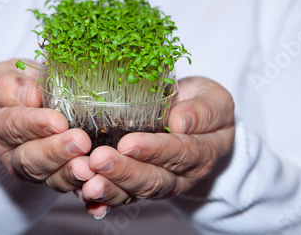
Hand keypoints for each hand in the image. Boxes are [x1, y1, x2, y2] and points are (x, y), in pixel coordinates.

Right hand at [0, 59, 94, 192]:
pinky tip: (93, 181)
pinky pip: (63, 186)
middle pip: (28, 158)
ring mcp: (29, 169)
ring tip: (88, 166)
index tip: (57, 121)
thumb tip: (29, 95)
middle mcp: (8, 151)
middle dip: (55, 152)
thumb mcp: (9, 73)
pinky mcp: (50, 177)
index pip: (11, 125)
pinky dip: (79, 186)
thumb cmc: (21, 82)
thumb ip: (11, 82)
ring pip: (46, 176)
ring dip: (68, 172)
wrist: (33, 97)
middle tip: (80, 142)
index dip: (33, 125)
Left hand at [79, 77, 234, 217]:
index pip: (179, 153)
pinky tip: (86, 198)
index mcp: (202, 152)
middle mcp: (181, 176)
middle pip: (153, 180)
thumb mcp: (214, 99)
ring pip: (134, 193)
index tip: (128, 144)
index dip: (154, 150)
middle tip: (98, 160)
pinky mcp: (139, 188)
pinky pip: (121, 197)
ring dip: (109, 188)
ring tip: (87, 181)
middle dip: (124, 172)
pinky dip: (103, 201)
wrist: (195, 121)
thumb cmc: (202, 105)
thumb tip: (181, 121)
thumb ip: (204, 110)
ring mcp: (158, 185)